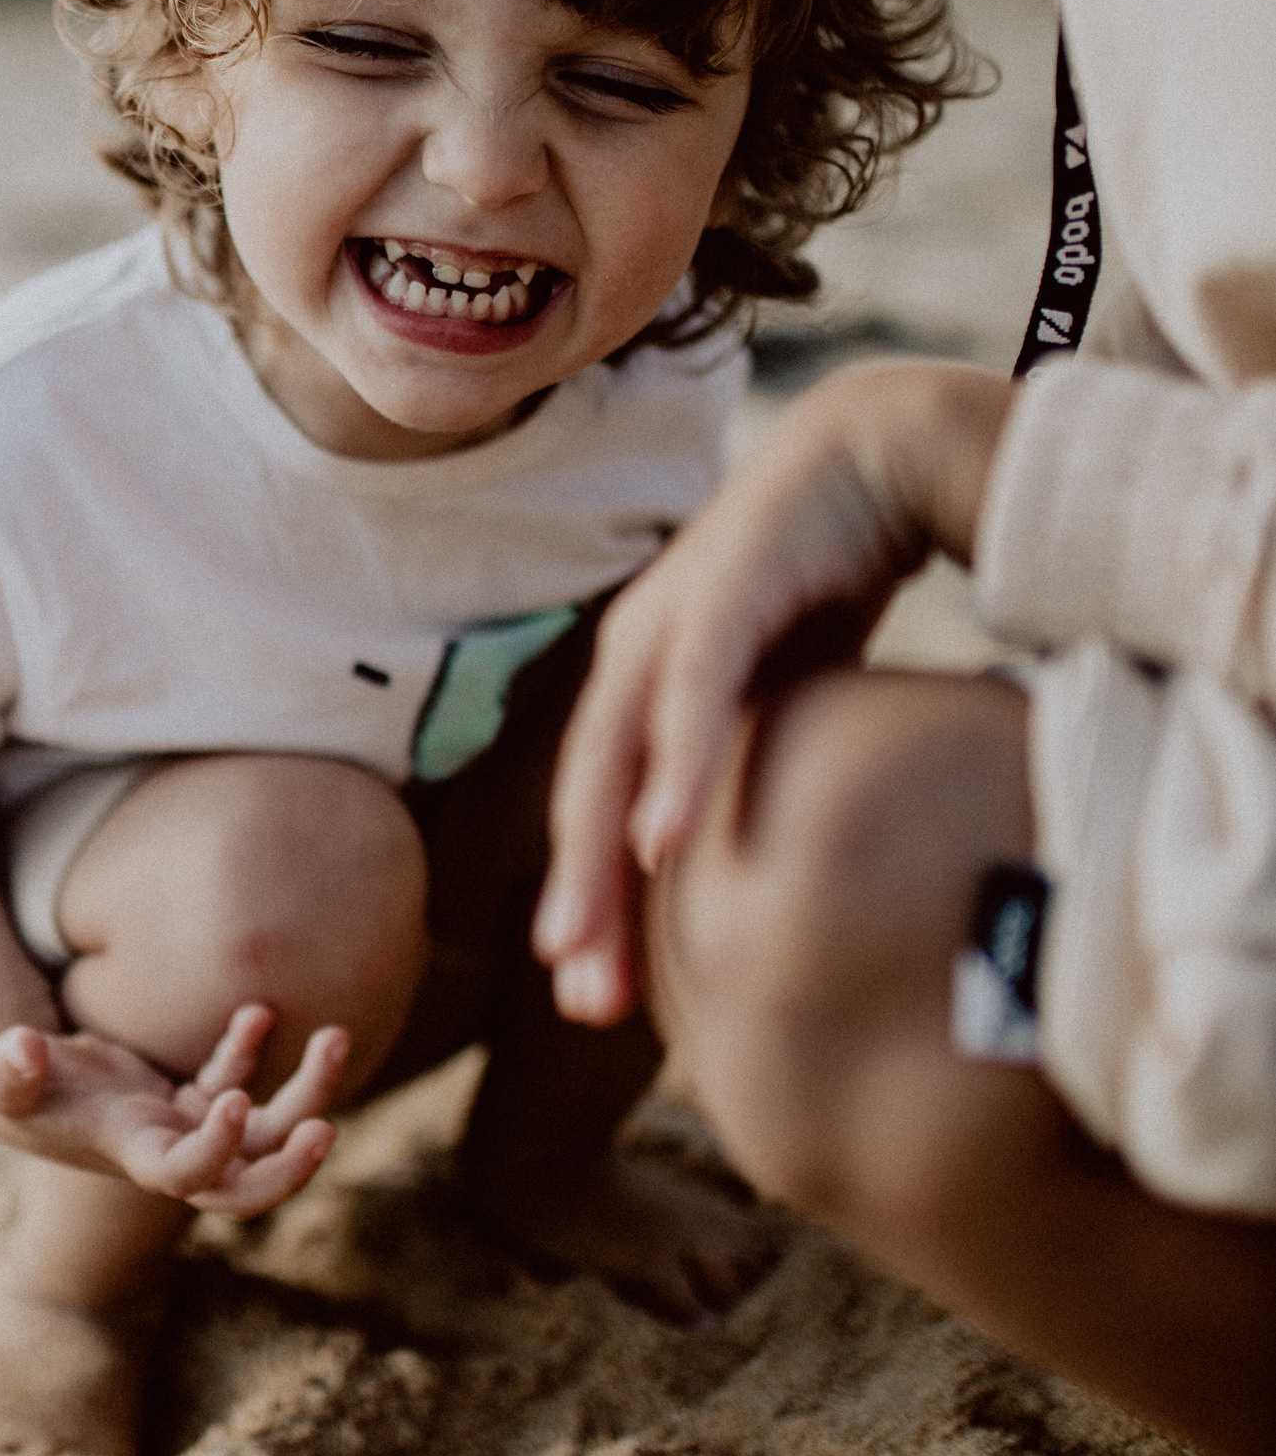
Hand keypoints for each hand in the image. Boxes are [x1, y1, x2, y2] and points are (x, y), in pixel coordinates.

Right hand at [0, 1003, 349, 1214]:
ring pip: (265, 1131)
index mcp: (136, 1155)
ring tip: (336, 1037)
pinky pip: (236, 1081)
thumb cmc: (14, 1087)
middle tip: (327, 1130)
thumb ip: (7, 1069)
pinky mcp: (187, 1100)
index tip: (236, 1102)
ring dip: (306, 1092)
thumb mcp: (3, 1079)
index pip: (188, 1176)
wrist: (26, 1089)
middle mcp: (171, 1152)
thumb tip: (20, 1049)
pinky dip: (251, 1052)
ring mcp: (185, 1128)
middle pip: (245, 1187)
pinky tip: (260, 1012)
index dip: (216, 1150)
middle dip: (290, 1169)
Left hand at [533, 359, 1013, 1024]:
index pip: (601, 807)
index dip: (595, 898)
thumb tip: (763, 863)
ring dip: (600, 852)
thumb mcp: (786, 695)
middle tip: (579, 997)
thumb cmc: (828, 582)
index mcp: (642, 683)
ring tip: (588, 944)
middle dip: (582, 898)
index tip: (594, 995)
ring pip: (619, 754)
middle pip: (588, 795)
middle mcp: (636, 655)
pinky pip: (690, 692)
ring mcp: (670, 620)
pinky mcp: (724, 590)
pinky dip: (674, 765)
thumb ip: (757, 762)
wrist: (877, 458)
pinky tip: (662, 834)